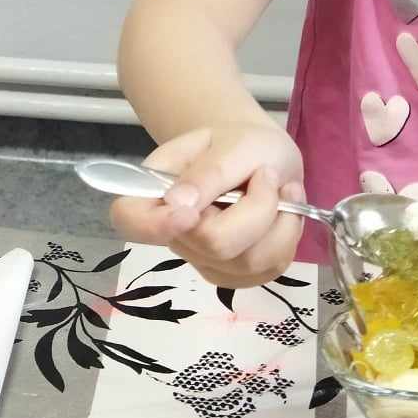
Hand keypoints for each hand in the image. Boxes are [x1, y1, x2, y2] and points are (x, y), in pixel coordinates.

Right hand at [109, 123, 305, 287]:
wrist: (261, 156)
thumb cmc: (239, 144)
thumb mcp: (231, 144)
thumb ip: (208, 173)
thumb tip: (178, 205)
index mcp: (156, 192)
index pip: (129, 220)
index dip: (153, 226)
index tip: (190, 213)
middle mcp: (174, 233)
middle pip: (211, 245)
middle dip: (255, 209)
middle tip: (268, 175)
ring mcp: (204, 259)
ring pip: (247, 263)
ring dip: (280, 223)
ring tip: (283, 188)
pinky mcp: (236, 274)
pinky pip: (268, 270)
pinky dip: (288, 236)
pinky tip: (287, 210)